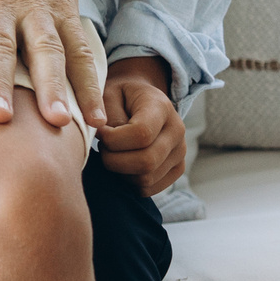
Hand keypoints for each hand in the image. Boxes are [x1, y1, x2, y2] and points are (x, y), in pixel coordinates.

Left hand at [97, 56, 185, 195]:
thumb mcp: (109, 92)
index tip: (99, 133)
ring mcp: (180, 153)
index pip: (142, 134)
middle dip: (114, 160)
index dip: (113, 139)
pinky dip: (129, 181)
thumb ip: (104, 111)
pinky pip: (149, 188)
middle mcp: (177, 131)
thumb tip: (103, 134)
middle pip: (146, 162)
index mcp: (162, 107)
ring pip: (146, 178)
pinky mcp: (177, 169)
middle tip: (103, 148)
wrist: (142, 101)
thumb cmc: (120, 97)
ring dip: (119, 171)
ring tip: (113, 153)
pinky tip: (123, 164)